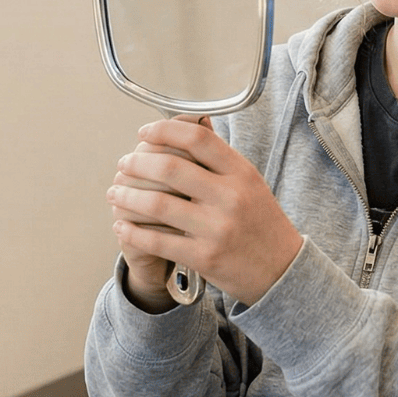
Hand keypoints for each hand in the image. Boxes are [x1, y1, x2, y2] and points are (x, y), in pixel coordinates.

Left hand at [108, 117, 304, 306]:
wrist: (282, 270)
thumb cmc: (261, 222)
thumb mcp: (250, 182)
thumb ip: (220, 158)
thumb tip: (190, 125)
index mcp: (242, 173)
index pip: (197, 138)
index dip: (163, 131)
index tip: (143, 133)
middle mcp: (230, 197)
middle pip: (170, 168)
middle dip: (137, 163)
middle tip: (124, 164)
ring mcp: (217, 228)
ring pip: (157, 204)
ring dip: (127, 196)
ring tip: (115, 192)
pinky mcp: (204, 257)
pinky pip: (157, 240)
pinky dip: (133, 231)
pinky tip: (122, 225)